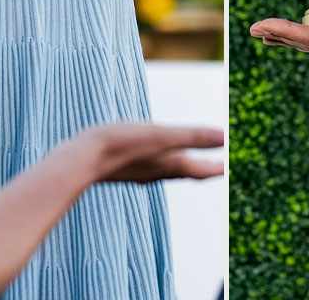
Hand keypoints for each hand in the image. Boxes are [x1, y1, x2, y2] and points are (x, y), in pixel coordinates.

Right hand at [79, 122, 223, 182]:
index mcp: (168, 165)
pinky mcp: (121, 166)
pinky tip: (147, 157)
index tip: (229, 168)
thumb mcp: (160, 136)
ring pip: (164, 169)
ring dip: (180, 165)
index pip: (200, 170)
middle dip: (201, 168)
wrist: (79, 160)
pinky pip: (145, 165)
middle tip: (216, 166)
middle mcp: (154, 172)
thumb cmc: (121, 146)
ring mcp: (136, 170)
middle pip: (184, 171)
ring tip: (186, 161)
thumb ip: (192, 136)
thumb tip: (225, 137)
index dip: (216, 168)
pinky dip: (157, 161)